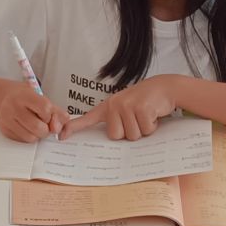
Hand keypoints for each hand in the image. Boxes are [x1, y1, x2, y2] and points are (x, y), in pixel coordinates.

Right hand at [0, 81, 66, 141]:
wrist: (5, 98)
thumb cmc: (26, 98)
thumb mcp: (42, 98)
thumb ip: (56, 111)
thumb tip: (61, 124)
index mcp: (25, 95)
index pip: (45, 109)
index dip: (50, 115)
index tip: (48, 114)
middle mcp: (13, 106)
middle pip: (38, 127)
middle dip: (46, 129)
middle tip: (43, 123)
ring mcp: (6, 119)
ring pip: (31, 137)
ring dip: (38, 135)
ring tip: (35, 126)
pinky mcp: (4, 129)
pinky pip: (23, 140)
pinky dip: (29, 136)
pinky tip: (27, 128)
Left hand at [65, 75, 182, 139]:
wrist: (163, 87)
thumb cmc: (144, 102)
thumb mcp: (125, 108)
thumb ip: (116, 121)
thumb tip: (111, 139)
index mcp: (107, 107)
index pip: (87, 118)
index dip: (74, 128)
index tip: (62, 136)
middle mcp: (114, 105)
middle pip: (116, 136)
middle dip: (129, 133)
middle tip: (136, 120)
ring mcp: (126, 105)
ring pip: (132, 136)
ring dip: (143, 130)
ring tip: (145, 116)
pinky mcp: (141, 108)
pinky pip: (146, 130)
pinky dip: (152, 126)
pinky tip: (153, 114)